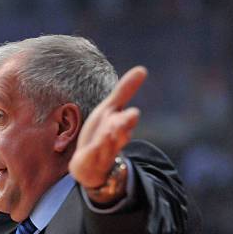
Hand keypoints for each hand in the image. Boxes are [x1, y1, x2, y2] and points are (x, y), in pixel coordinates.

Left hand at [69, 66, 146, 198]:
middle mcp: (114, 139)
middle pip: (120, 133)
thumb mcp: (110, 109)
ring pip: (107, 144)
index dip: (128, 118)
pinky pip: (92, 155)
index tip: (133, 113)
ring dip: (108, 138)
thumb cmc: (101, 133)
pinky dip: (94, 151)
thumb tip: (142, 69)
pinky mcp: (90, 160)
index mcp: (121, 126)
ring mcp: (103, 151)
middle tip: (128, 120)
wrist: (91, 164)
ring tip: (110, 131)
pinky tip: (93, 148)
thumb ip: (125, 91)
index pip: (126, 121)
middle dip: (122, 127)